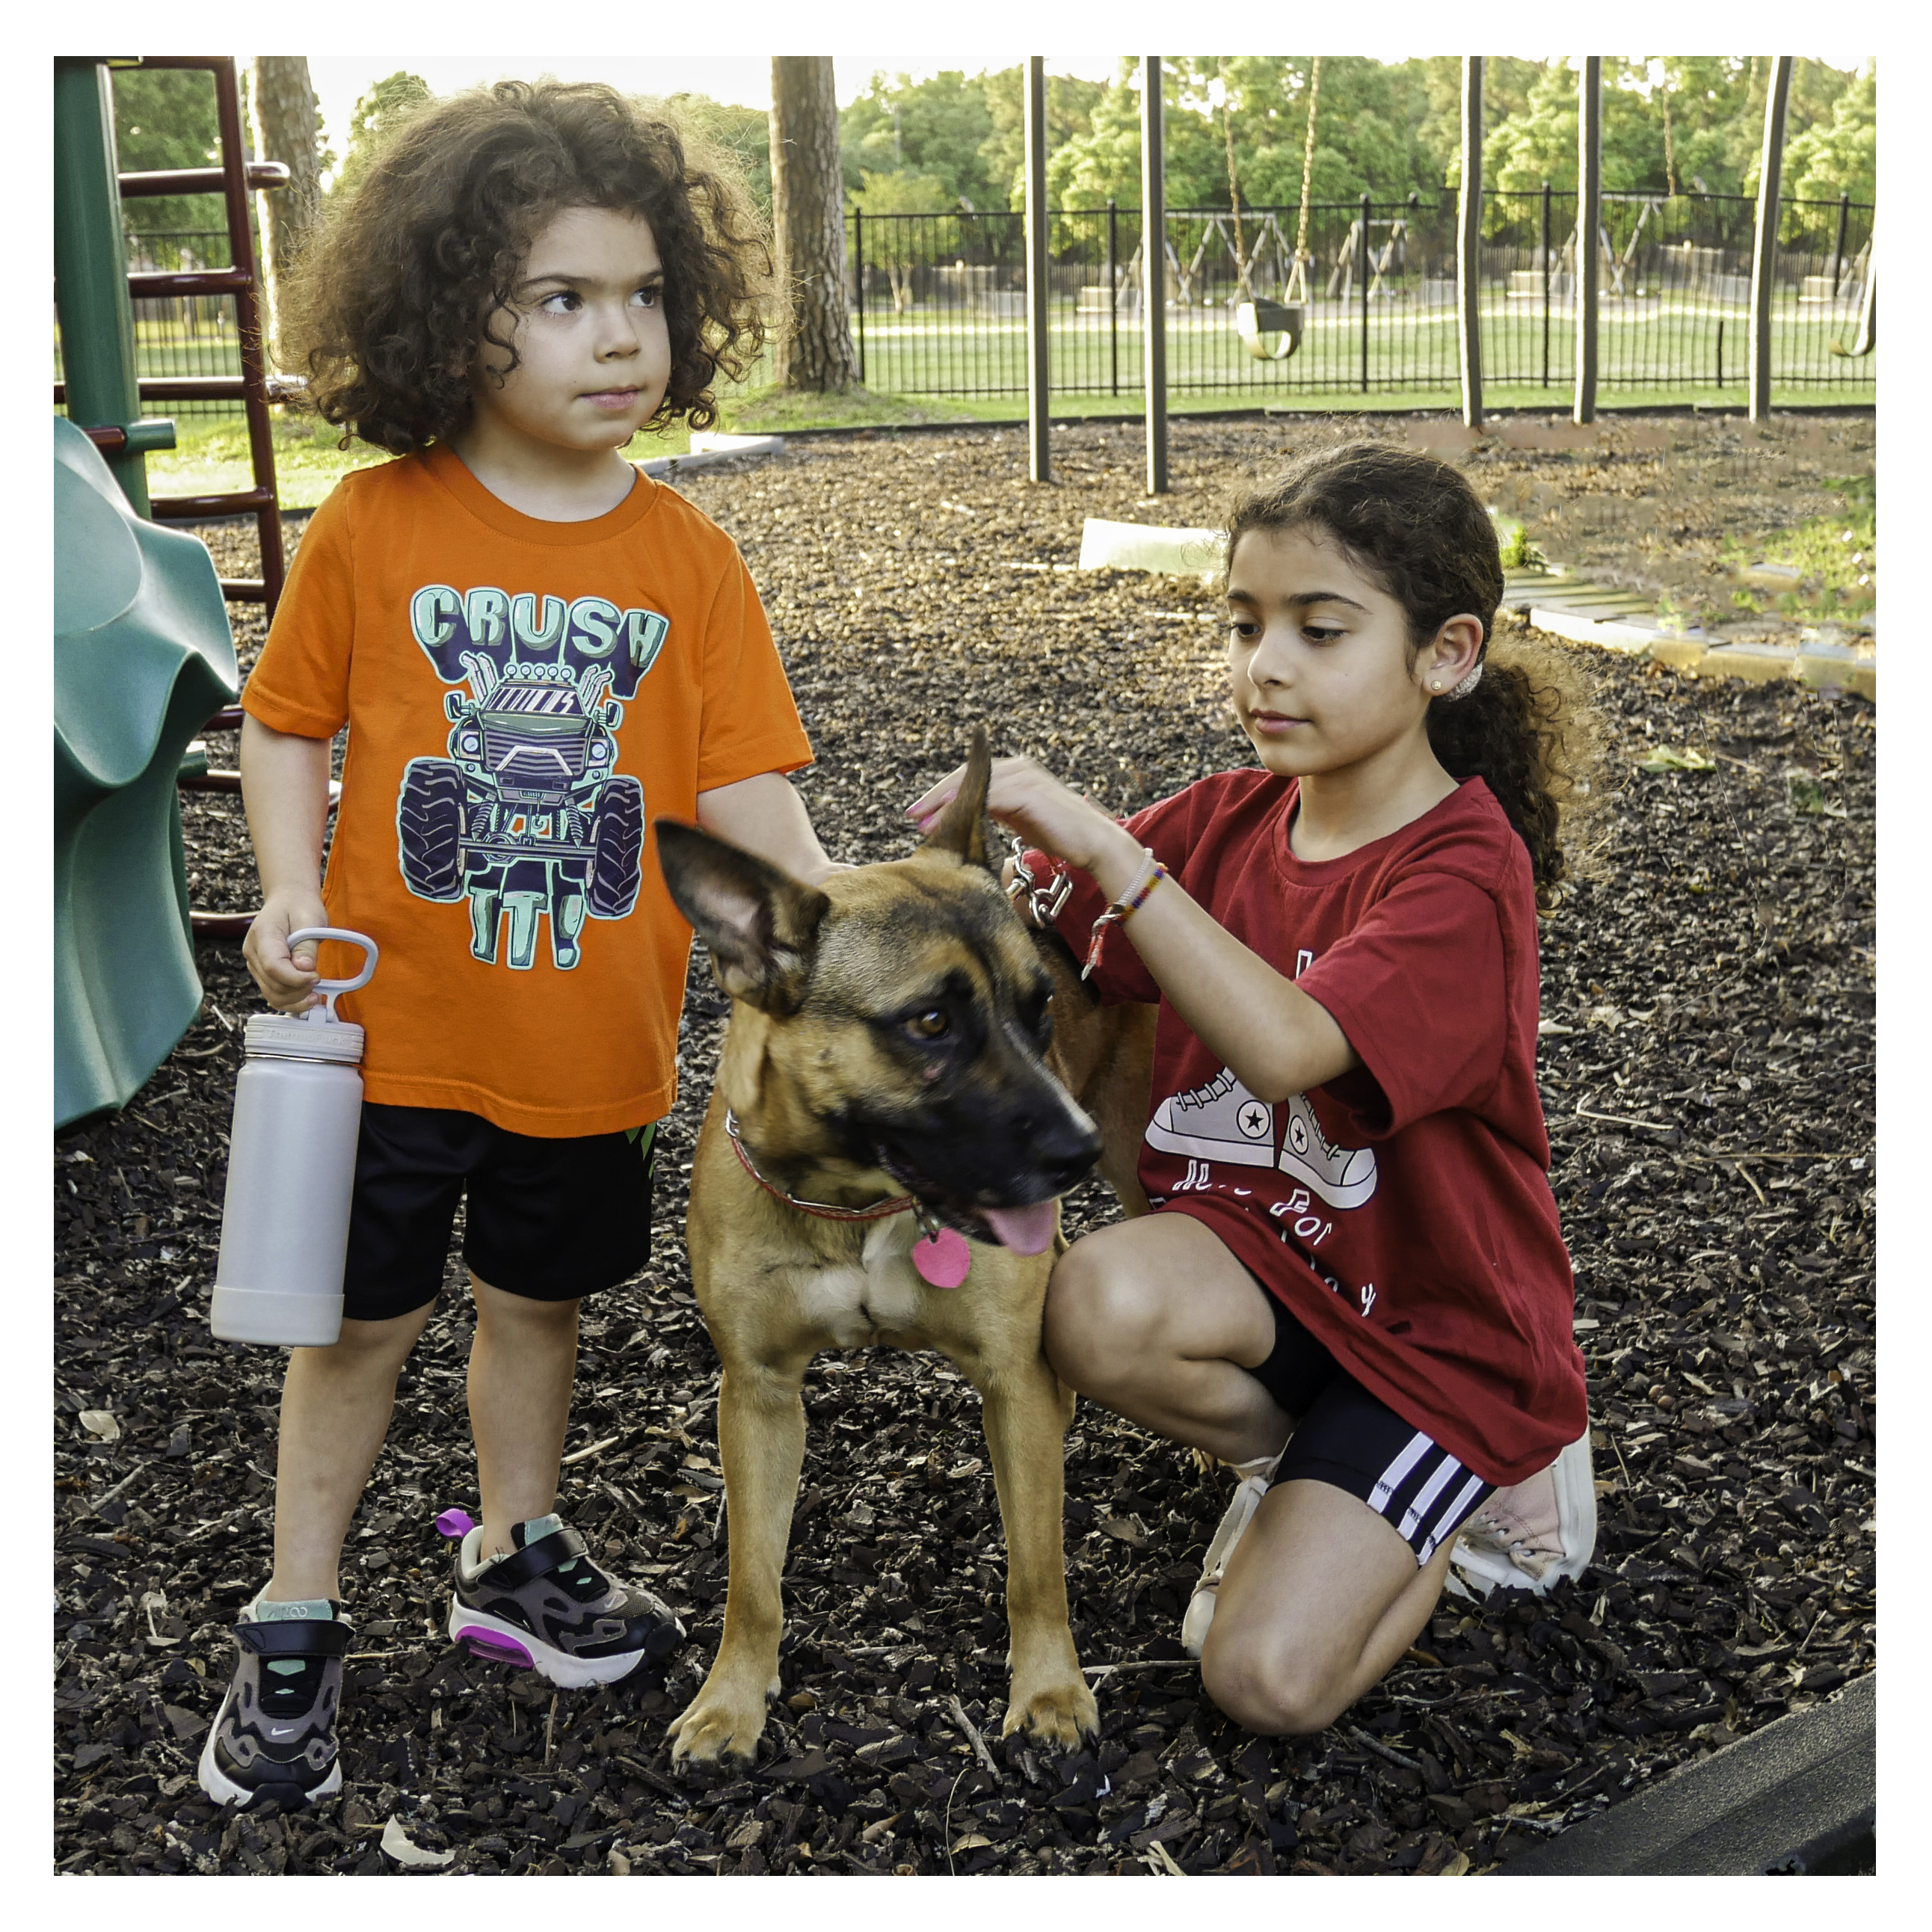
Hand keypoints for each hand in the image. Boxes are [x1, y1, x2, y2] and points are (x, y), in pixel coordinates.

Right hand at [244, 889, 329, 1012]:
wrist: (289, 901)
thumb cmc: (300, 908)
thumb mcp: (311, 920)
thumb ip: (307, 946)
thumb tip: (305, 969)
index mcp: (262, 935)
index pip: (274, 966)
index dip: (296, 978)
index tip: (316, 976)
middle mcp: (253, 953)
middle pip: (273, 985)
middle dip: (299, 990)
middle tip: (319, 981)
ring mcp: (256, 965)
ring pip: (272, 995)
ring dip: (296, 1000)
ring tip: (316, 995)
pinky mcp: (263, 973)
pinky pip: (275, 994)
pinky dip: (292, 1000)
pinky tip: (308, 997)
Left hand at [908, 755, 1140, 886]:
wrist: (1094, 844)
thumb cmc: (1059, 835)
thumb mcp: (1018, 819)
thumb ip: (994, 811)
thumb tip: (963, 816)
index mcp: (1014, 773)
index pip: (970, 778)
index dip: (942, 794)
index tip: (918, 813)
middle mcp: (1018, 767)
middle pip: (967, 776)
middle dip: (937, 797)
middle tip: (911, 814)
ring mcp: (1025, 776)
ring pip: (975, 784)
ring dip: (947, 803)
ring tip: (924, 822)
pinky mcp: (1030, 790)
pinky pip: (990, 795)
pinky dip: (967, 806)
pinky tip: (950, 820)